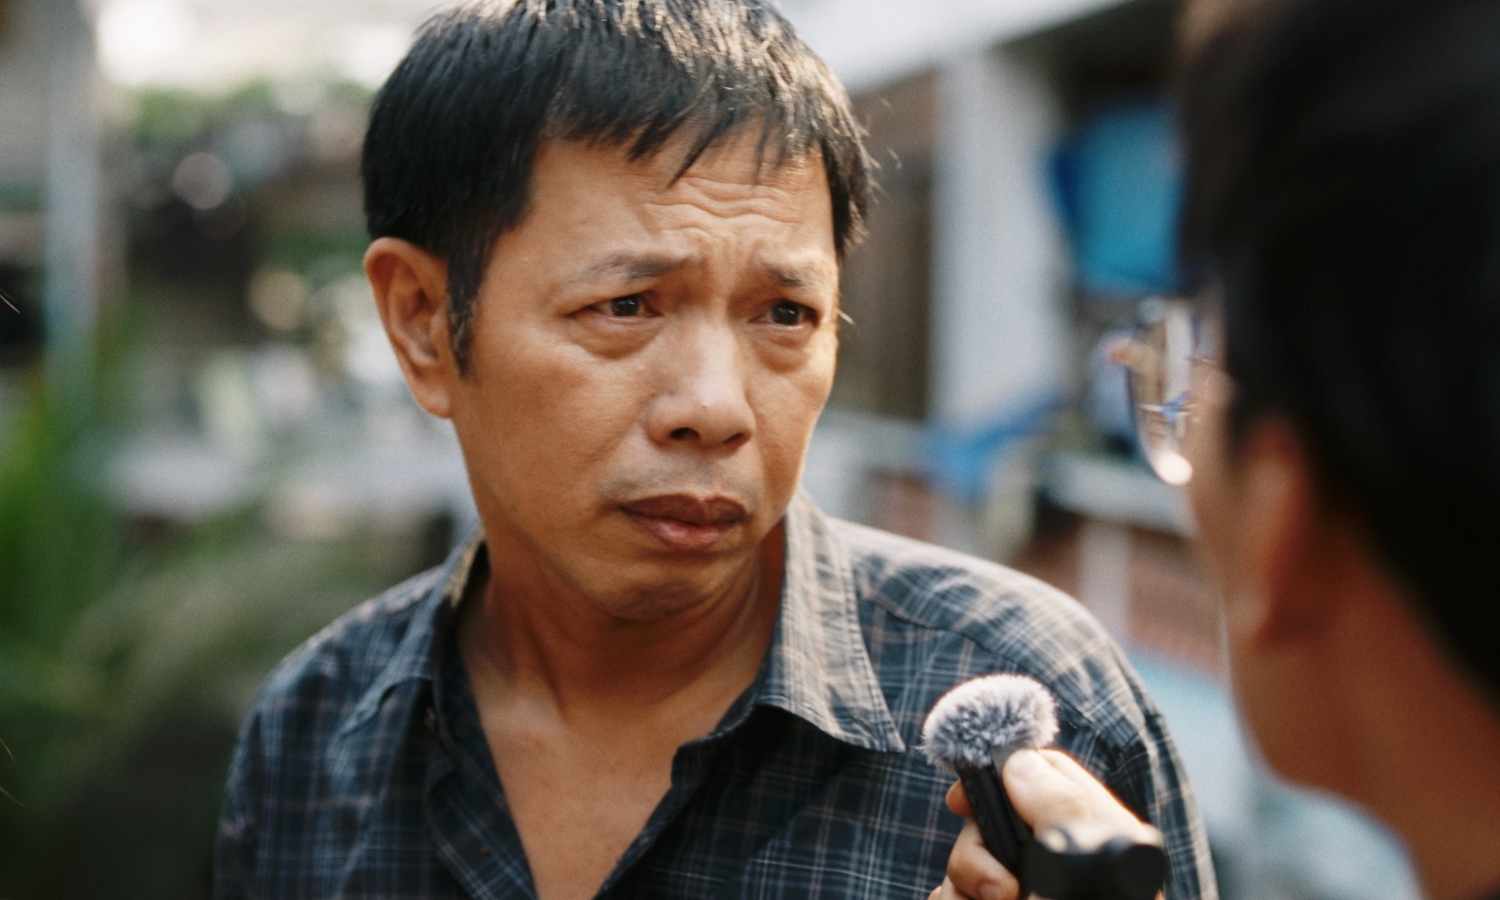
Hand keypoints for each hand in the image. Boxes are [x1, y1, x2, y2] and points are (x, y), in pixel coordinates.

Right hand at [927, 749, 1161, 899]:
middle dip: (976, 849)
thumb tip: (1018, 760)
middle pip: (991, 819)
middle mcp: (1055, 860)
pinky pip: (949, 895)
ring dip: (960, 884)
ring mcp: (1019, 889)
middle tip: (1001, 888)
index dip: (998, 772)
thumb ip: (1062, 809)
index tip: (962, 798)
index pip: (1043, 773)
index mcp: (1093, 835)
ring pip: (963, 863)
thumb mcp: (1085, 866)